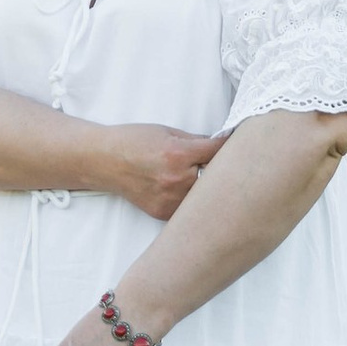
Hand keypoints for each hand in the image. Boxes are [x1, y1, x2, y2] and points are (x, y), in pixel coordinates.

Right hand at [83, 122, 227, 218]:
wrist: (105, 161)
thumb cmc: (134, 141)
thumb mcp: (167, 132)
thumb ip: (195, 141)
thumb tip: (220, 146)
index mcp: (178, 154)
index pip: (217, 152)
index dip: (230, 146)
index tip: (241, 144)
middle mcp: (176, 180)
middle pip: (216, 178)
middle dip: (223, 170)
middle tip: (230, 166)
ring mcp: (170, 200)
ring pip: (204, 197)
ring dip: (209, 189)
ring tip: (208, 181)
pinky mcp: (164, 213)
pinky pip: (188, 208)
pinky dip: (192, 201)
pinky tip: (188, 191)